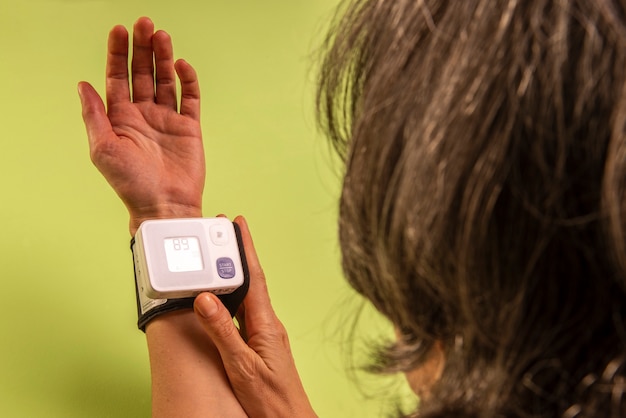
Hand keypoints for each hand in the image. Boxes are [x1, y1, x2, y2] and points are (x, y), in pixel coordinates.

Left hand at [78, 17, 203, 234]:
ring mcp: (168, 119)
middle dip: (142, 47)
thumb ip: (95, 115)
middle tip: (144, 23)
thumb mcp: (103, 148)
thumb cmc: (131, 183)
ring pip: (166, 80)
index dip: (117, 53)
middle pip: (142, 72)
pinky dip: (188, 80)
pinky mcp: (189, 127)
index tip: (119, 30)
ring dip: (163, 57)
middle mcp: (144, 114)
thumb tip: (82, 84)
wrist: (164, 205)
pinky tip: (181, 66)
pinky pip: (190, 98)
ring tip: (161, 36)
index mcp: (121, 118)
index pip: (117, 76)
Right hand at [194, 216, 316, 417]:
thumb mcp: (241, 365)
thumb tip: (206, 299)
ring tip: (215, 256)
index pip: (253, 277)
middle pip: (249, 281)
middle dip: (235, 254)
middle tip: (221, 230)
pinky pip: (242, 312)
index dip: (245, 248)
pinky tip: (219, 297)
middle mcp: (267, 324)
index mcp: (266, 324)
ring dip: (231, 275)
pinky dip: (229, 299)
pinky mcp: (259, 343)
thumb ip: (223, 332)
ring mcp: (264, 333)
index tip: (238, 223)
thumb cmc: (271, 399)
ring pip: (245, 296)